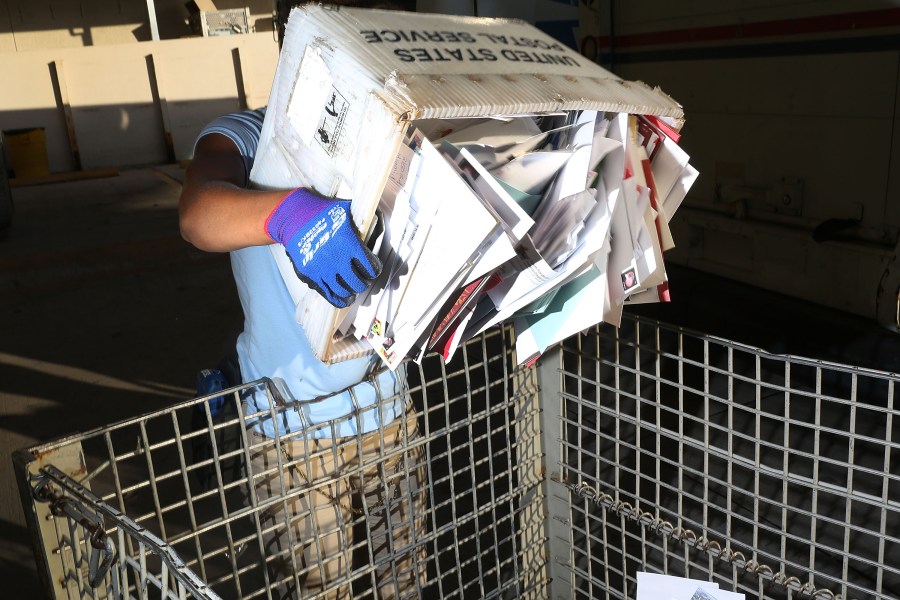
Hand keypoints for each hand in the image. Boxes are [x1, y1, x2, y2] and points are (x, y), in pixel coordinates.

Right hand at [265, 188, 380, 307]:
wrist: (294, 216)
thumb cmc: (321, 211)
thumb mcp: (346, 210)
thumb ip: (363, 219)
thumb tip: (380, 218)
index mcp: (350, 245)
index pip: (371, 267)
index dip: (374, 270)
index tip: (373, 269)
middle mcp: (338, 260)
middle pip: (359, 283)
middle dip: (364, 282)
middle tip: (363, 279)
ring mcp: (323, 270)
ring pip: (345, 291)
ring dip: (352, 291)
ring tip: (353, 289)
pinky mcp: (311, 276)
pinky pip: (328, 294)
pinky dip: (338, 299)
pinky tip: (344, 299)